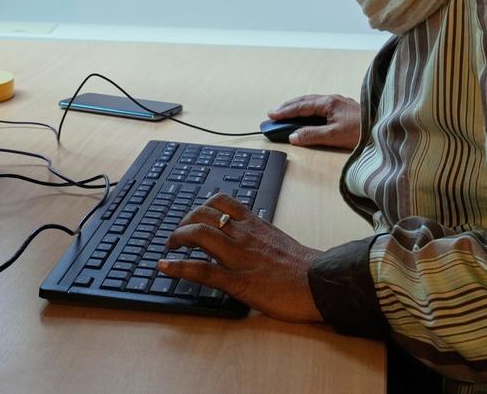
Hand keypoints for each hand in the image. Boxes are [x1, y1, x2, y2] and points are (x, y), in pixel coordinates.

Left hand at [156, 194, 322, 322]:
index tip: (194, 215)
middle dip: (184, 221)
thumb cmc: (307, 267)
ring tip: (169, 246)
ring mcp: (238, 257)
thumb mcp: (281, 241)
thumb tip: (252, 236)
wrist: (321, 283)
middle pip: (204, 215)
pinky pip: (202, 270)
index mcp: (255, 225)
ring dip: (177, 238)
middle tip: (177, 234)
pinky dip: (178, 267)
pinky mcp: (237, 280)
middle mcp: (243, 236)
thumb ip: (262, 235)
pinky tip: (164, 267)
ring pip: (199, 235)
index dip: (202, 206)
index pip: (223, 202)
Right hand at [268, 94, 361, 148]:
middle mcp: (333, 99)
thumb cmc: (363, 131)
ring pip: (313, 101)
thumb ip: (312, 135)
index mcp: (329, 103)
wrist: (385, 130)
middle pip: (305, 100)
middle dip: (289, 106)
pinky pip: (321, 104)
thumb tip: (293, 136)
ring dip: (298, 106)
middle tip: (275, 112)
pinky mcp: (345, 108)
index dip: (285, 111)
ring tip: (287, 111)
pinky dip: (309, 108)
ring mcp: (339, 102)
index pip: (301, 106)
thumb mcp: (335, 136)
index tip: (272, 114)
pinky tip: (310, 113)